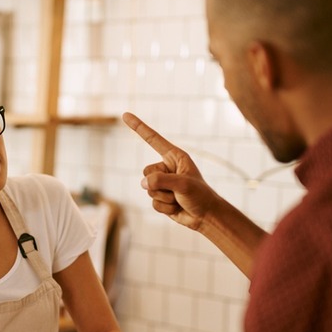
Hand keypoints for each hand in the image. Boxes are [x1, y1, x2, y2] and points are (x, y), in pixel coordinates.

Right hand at [123, 112, 221, 230]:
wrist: (206, 216)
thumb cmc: (200, 195)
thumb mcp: (183, 184)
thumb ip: (161, 181)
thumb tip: (144, 183)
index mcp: (175, 157)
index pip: (153, 139)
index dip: (138, 127)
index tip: (125, 115)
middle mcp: (167, 168)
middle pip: (146, 172)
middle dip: (160, 184)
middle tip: (177, 190)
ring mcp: (162, 183)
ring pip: (149, 189)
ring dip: (164, 198)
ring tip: (179, 199)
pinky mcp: (161, 197)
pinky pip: (153, 202)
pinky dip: (165, 207)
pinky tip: (177, 207)